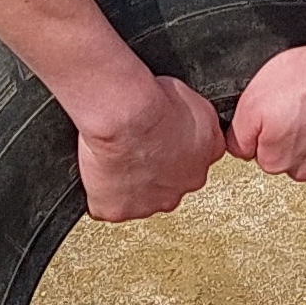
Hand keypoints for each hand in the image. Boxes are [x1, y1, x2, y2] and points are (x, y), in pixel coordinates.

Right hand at [77, 75, 224, 221]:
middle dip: (153, 170)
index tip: (158, 138)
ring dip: (128, 183)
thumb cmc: (154, 100)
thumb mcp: (190, 94)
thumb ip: (194, 117)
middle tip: (134, 146)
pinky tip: (97, 171)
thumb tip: (185, 116)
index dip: (172, 149)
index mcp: (208, 152)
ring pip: (139, 198)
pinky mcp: (119, 210)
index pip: (194, 160)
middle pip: (169, 184)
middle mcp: (185, 184)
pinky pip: (107, 206)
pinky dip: (100, 193)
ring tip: (113, 156)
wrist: (125, 113)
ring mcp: (152, 202)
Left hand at [228, 36, 305, 182]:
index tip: (273, 110)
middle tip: (295, 106)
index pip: (257, 151)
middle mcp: (302, 169)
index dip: (262, 127)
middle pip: (286, 155)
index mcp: (274, 160)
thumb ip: (239, 134)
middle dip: (287, 134)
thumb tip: (238, 146)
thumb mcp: (251, 101)